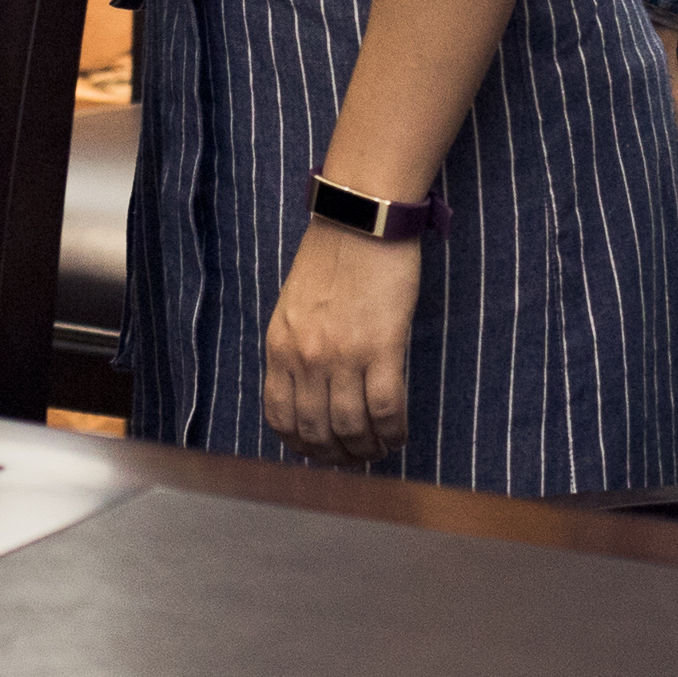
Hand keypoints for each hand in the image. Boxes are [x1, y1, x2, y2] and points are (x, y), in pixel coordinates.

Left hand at [263, 219, 422, 468]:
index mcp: (280, 345)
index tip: (318, 451)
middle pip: (316, 430)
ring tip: (378, 449)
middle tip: (353, 457)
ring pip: (351, 428)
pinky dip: (392, 432)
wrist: (361, 219)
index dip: (299, 444)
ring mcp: (343, 354)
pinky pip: (385, 409)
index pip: (280, 416)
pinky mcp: (382, 347)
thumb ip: (296, 348)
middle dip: (335, 455)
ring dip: (366, 449)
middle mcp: (306, 356)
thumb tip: (310, 394)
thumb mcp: (294, 306)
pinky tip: (397, 435)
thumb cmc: (331, 258)